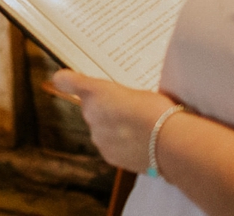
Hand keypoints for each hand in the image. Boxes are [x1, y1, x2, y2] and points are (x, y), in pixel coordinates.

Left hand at [51, 69, 176, 172]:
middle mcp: (90, 112)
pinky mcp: (107, 155)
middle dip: (106, 110)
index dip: (66, 81)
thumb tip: (116, 99)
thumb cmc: (157, 109)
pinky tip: (139, 144)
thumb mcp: (138, 90)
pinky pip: (110, 147)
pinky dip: (120, 146)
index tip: (64, 79)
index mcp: (95, 90)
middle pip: (92, 109)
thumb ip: (119, 94)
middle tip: (129, 110)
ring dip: (113, 129)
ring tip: (139, 129)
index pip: (66, 81)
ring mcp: (97, 136)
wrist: (169, 141)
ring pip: (101, 130)